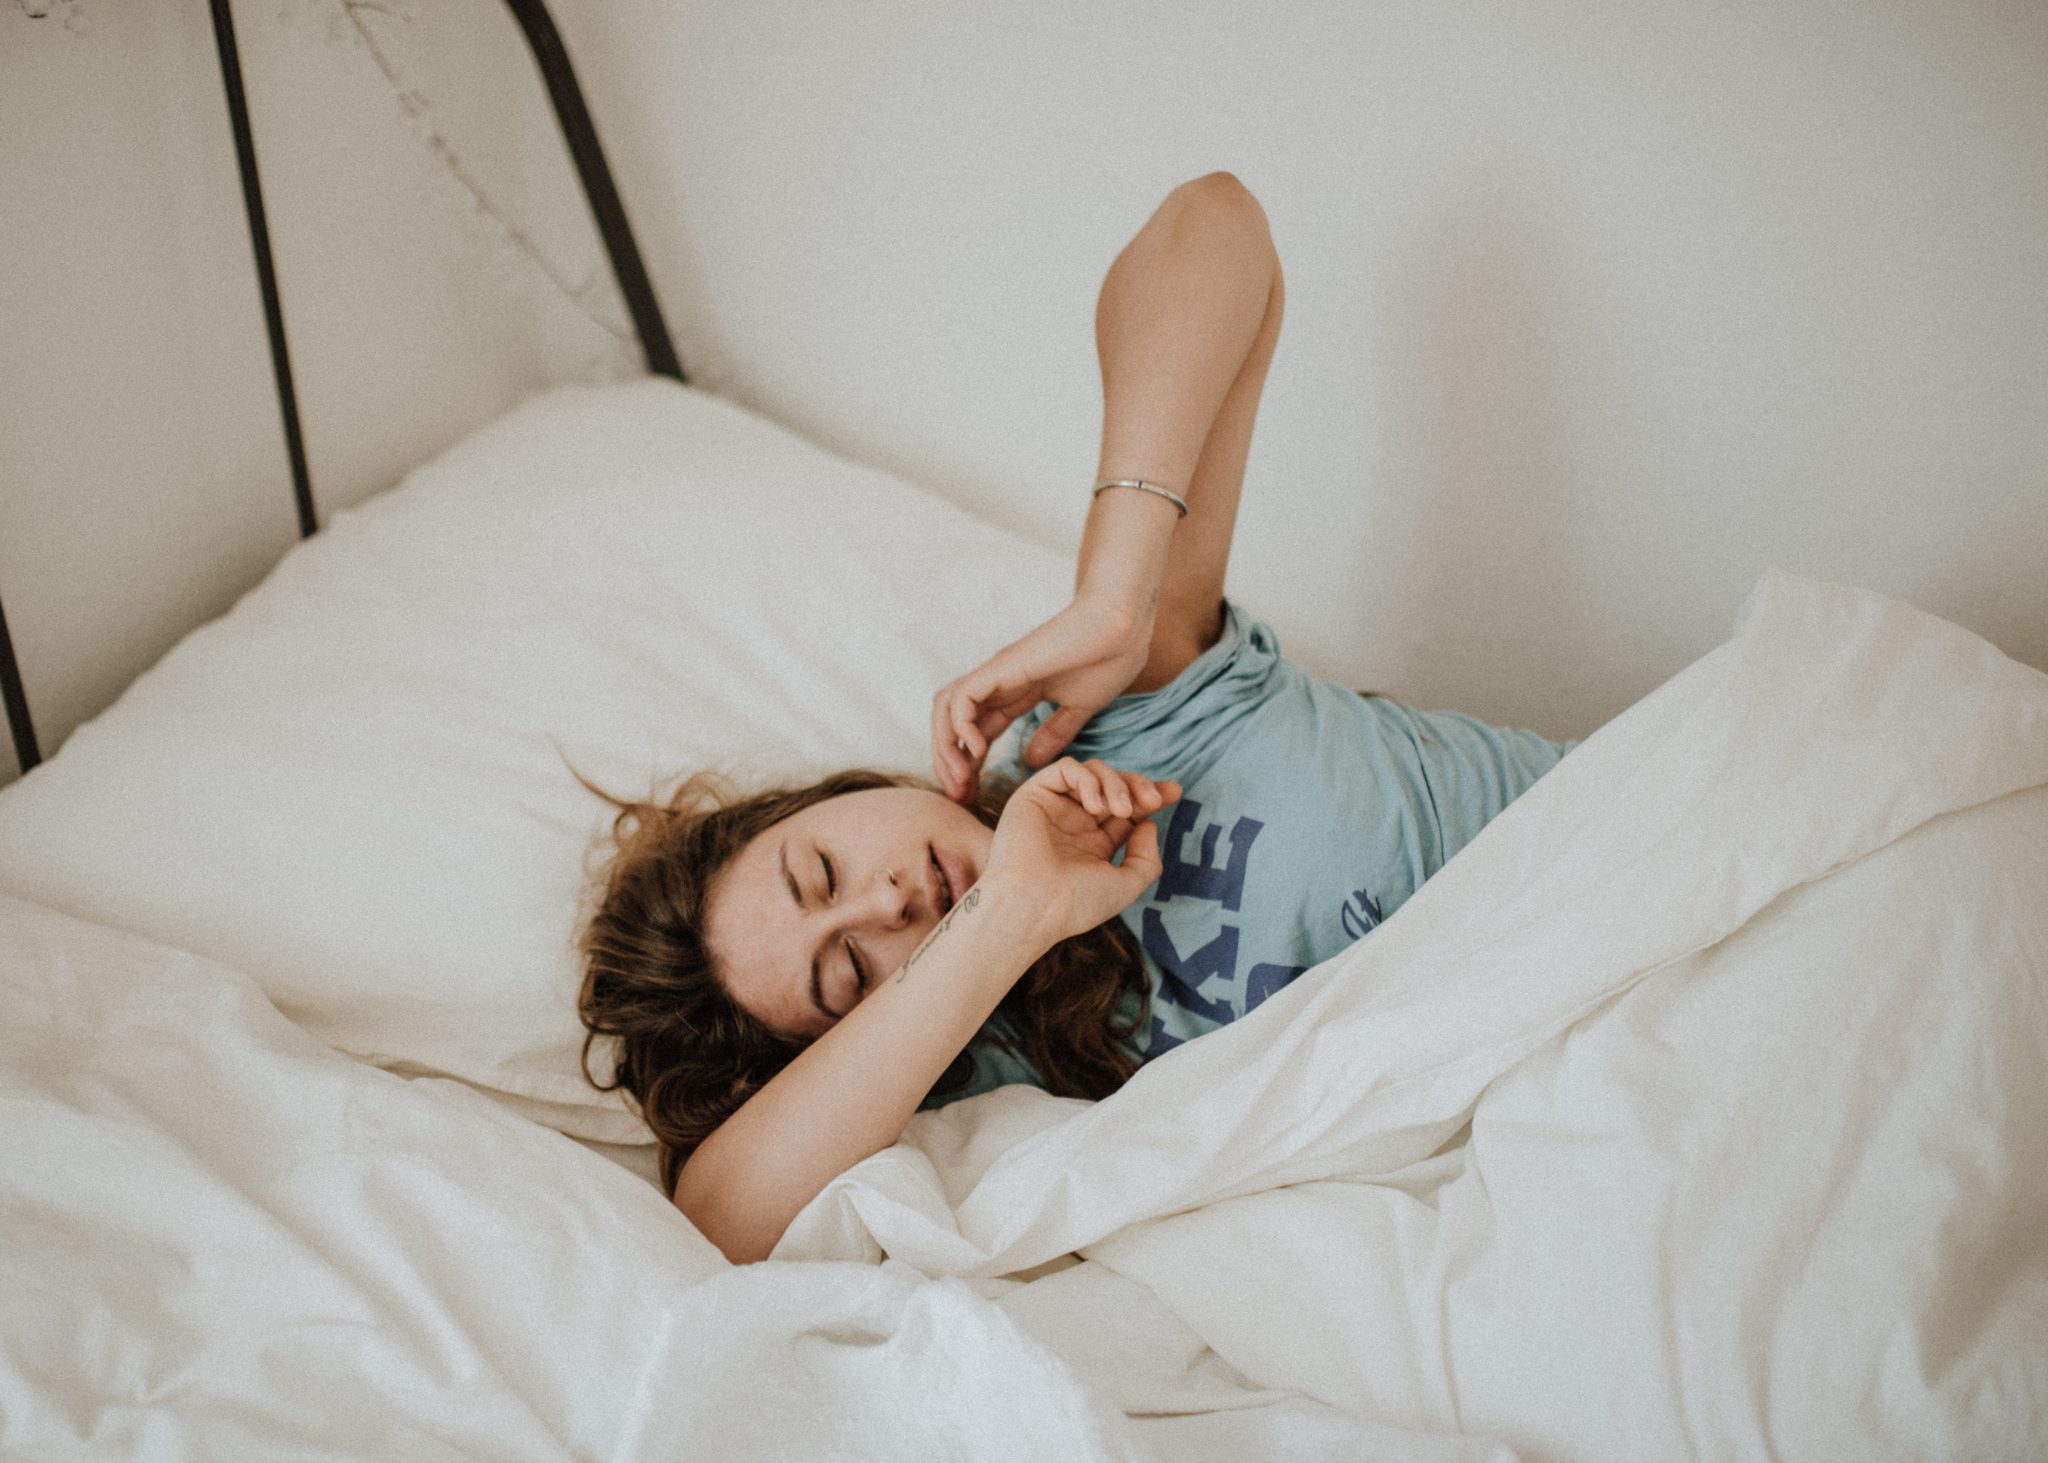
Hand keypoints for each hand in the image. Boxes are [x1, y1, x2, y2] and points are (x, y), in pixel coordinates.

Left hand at [931, 595, 1152, 801]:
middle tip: (960, 797)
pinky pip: (961, 698)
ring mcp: (997, 674)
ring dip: (946, 747)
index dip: (969, 766)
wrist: (1123, 629)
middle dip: (950, 762)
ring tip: (961, 779)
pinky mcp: (1001, 668)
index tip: (973, 796)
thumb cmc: (1108, 659)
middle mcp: (999, 684)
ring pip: (947, 709)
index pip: (977, 733)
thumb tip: (1030, 760)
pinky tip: (976, 750)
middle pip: (952, 724)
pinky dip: (960, 725)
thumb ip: (1054, 733)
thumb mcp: (1078, 709)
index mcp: (1016, 693)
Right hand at [981, 759, 1180, 944]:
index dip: (1150, 795)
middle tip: (1153, 800)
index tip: (1174, 793)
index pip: (1127, 810)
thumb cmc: (1075, 905)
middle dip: (1138, 785)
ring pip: (1092, 772)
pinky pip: (1066, 768)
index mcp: (1094, 844)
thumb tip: (1148, 823)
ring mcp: (1054, 808)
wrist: (1032, 908)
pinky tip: (1095, 806)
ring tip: (1121, 810)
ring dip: (1115, 784)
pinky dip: (1087, 779)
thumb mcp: (1125, 886)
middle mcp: (1074, 823)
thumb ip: (1145, 858)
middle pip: (1114, 785)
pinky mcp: (1034, 795)